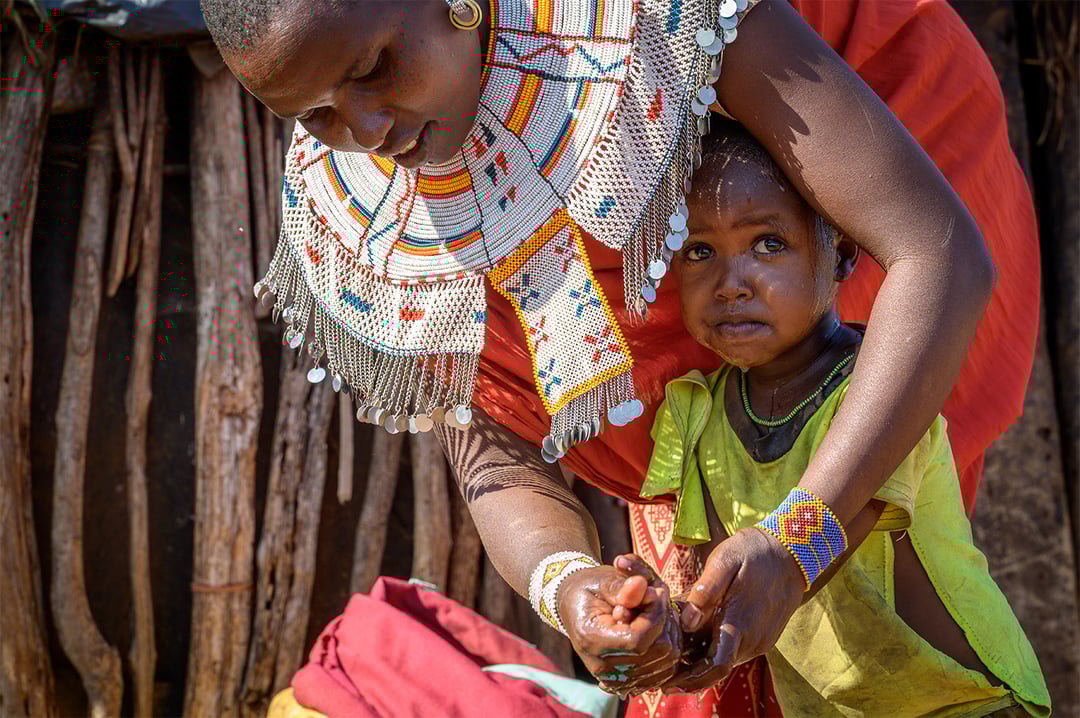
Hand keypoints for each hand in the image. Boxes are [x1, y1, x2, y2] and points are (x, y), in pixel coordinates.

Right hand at [557, 561, 682, 695]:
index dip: (655, 614)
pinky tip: (655, 630)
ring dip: (669, 632)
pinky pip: (665, 671)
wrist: (575, 607)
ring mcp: (615, 678)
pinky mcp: (628, 682)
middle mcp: (602, 665)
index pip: (638, 639)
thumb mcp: (601, 581)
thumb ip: (621, 586)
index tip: (655, 592)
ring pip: (667, 661)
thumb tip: (641, 584)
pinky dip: (667, 648)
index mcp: (591, 640)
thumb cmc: (589, 590)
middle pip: (657, 651)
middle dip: (664, 621)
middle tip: (656, 599)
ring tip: (654, 613)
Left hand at [665, 527, 803, 692]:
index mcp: (740, 623)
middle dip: (690, 670)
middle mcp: (753, 640)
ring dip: (704, 659)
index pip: (715, 667)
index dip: (691, 679)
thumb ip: (705, 591)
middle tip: (664, 665)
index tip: (667, 685)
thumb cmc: (752, 554)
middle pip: (716, 667)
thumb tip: (687, 622)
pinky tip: (701, 637)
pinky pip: (737, 651)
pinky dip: (718, 650)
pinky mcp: (765, 638)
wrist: (791, 553)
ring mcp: (761, 641)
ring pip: (726, 660)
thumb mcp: (724, 561)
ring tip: (678, 649)